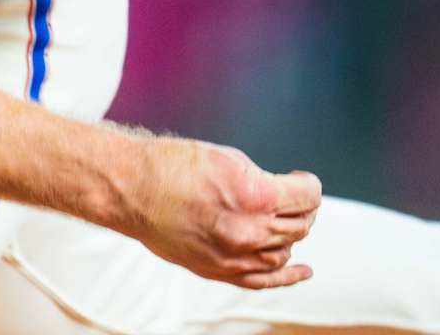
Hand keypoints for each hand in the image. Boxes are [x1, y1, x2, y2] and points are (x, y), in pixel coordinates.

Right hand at [115, 131, 321, 289]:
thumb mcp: (227, 158)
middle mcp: (251, 231)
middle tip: (292, 197)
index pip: (307, 196)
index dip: (309, 185)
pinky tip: (302, 270)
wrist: (131, 188)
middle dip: (302, 208)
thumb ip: (260, 180)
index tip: (302, 179)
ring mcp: (235, 256)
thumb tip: (279, 194)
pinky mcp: (219, 270)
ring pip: (284, 251)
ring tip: (281, 220)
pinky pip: (263, 281)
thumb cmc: (171, 165)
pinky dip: (287, 276)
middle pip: (300, 225)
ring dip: (289, 235)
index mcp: (256, 196)